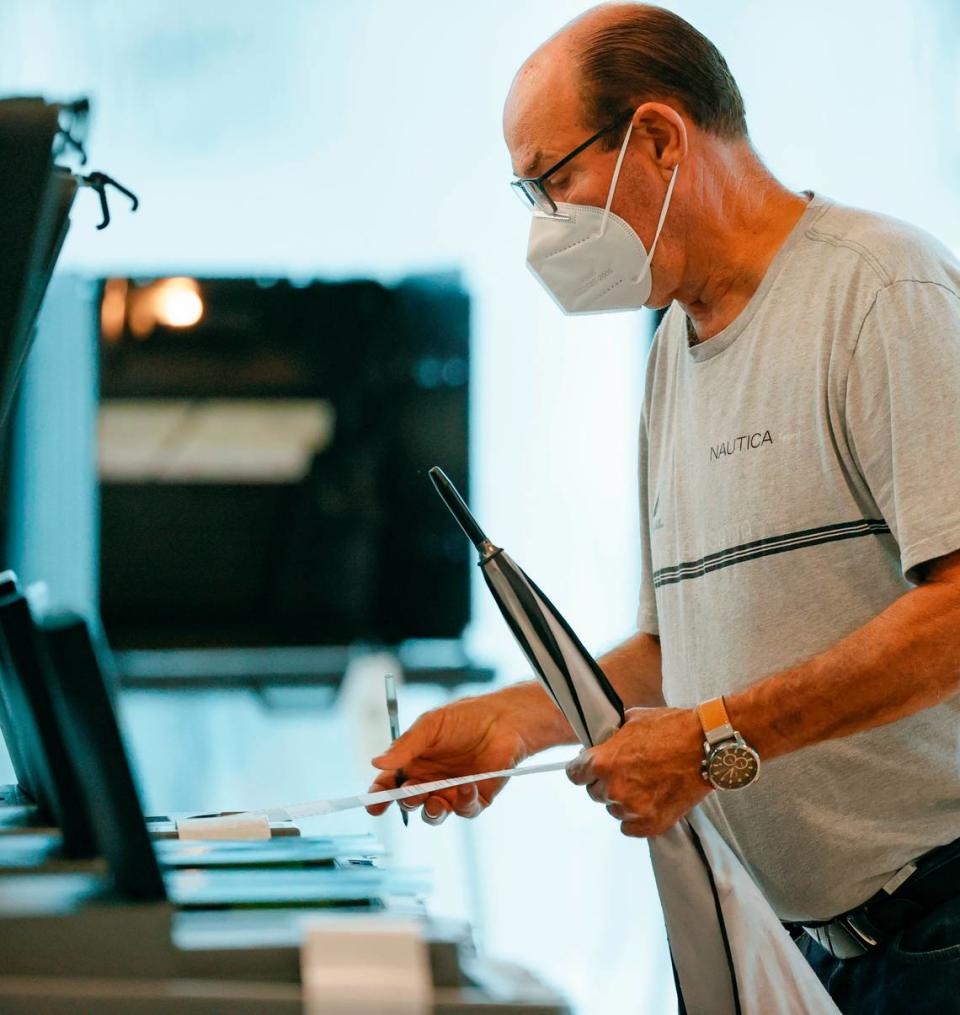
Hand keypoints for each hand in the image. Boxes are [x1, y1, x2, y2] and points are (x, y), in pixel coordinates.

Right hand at [366, 692, 536, 825]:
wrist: (503, 718)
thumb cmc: (465, 718)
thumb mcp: (430, 725)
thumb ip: (406, 746)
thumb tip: (376, 762)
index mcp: (414, 763)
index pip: (390, 784)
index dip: (379, 796)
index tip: (372, 803)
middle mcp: (430, 780)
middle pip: (409, 803)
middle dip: (406, 802)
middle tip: (409, 793)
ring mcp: (452, 791)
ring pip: (434, 814)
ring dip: (431, 812)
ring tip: (434, 802)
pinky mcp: (476, 798)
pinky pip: (465, 809)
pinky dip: (463, 802)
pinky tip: (467, 787)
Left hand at [566, 706, 709, 837]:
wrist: (708, 746)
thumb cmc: (671, 728)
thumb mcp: (632, 720)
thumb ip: (611, 737)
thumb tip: (601, 742)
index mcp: (603, 762)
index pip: (574, 774)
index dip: (581, 769)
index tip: (587, 769)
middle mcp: (614, 788)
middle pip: (595, 792)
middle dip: (605, 782)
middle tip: (625, 771)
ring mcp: (634, 809)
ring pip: (614, 809)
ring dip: (622, 800)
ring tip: (643, 783)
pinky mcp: (653, 824)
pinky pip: (629, 828)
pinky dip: (635, 818)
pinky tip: (648, 801)